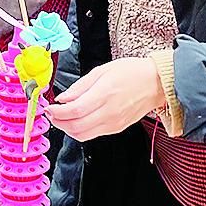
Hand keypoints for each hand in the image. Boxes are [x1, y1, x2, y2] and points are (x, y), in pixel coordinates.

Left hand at [48, 57, 164, 141]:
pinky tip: (76, 119)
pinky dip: (80, 130)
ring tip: (62, 117)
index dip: (57, 112)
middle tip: (51, 113)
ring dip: (67, 128)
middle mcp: (109, 112)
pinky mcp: (117, 129)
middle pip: (75, 127)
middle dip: (58, 122)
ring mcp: (113, 123)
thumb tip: (62, 98)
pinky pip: (93, 134)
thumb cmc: (132, 72)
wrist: (156, 84)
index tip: (49, 107)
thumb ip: (80, 86)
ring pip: (82, 135)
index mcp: (104, 94)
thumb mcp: (102, 70)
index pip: (74, 111)